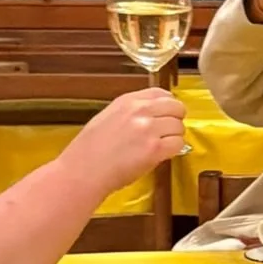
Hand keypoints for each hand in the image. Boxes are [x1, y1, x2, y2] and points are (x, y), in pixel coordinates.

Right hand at [63, 88, 186, 199]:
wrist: (83, 170)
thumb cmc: (90, 150)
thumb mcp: (108, 117)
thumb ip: (131, 112)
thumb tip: (153, 115)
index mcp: (127, 101)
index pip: (161, 93)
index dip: (168, 105)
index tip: (166, 115)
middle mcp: (140, 110)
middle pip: (176, 107)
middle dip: (175, 120)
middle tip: (167, 133)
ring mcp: (148, 129)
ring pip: (179, 126)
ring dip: (174, 137)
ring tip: (161, 146)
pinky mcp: (154, 149)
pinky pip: (178, 144)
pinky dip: (174, 150)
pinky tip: (161, 155)